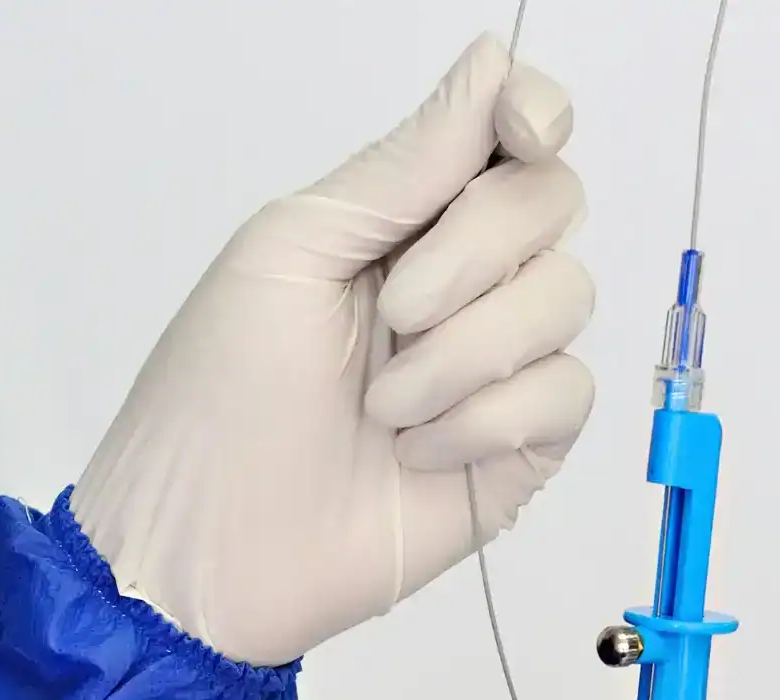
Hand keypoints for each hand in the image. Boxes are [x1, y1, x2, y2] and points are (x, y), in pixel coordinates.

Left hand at [71, 34, 592, 666]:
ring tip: (384, 408)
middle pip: (553, 205)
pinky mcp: (519, 451)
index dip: (533, 119)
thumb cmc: (217, 401)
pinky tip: (419, 453)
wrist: (212, 549)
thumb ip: (404, 166)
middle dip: (474, 253)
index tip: (520, 134)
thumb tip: (492, 69)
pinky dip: (488, 419)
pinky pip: (565, 394)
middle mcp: (459, 286)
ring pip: (566, 299)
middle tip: (392, 313)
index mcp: (399, 224)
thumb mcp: (293, 251)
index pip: (510, 140)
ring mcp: (494, 370)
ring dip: (466, 353)